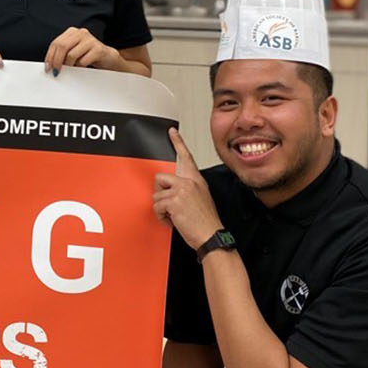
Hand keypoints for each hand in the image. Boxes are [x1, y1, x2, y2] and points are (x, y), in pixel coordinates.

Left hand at [45, 27, 118, 73]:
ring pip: (71, 55)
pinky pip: (83, 61)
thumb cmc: (87, 56)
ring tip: (72, 69)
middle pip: (62, 47)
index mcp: (72, 32)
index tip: (48, 68)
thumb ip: (62, 54)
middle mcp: (81, 33)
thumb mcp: (72, 52)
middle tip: (55, 72)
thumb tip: (49, 64)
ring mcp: (90, 40)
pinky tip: (82, 67)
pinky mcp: (98, 49)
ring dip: (69, 66)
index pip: (56, 43)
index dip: (50, 56)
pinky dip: (80, 67)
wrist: (107, 58)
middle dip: (56, 61)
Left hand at [152, 128, 222, 250]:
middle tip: (170, 207)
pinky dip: (161, 216)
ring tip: (175, 216)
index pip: (186, 157)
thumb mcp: (200, 199)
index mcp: (196, 180)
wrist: (211, 235)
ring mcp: (182, 189)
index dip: (178, 142)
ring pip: (156, 194)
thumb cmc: (205, 222)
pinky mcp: (174, 200)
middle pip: (160, 178)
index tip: (171, 131)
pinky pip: (156, 205)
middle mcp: (190, 182)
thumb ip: (187, 190)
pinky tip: (173, 221)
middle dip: (160, 194)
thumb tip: (170, 191)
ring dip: (161, 209)